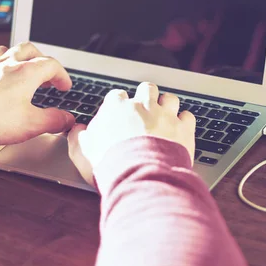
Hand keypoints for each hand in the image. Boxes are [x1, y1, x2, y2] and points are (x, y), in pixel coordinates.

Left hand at [0, 42, 74, 144]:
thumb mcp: (30, 124)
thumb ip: (53, 120)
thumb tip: (67, 119)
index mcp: (27, 73)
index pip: (52, 65)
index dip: (62, 76)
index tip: (64, 87)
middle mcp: (8, 64)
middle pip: (30, 50)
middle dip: (42, 59)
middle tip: (46, 74)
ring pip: (5, 51)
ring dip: (17, 57)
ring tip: (22, 69)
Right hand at [67, 83, 195, 186]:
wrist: (139, 176)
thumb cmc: (109, 164)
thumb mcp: (82, 152)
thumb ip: (78, 137)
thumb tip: (77, 131)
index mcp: (117, 108)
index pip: (117, 96)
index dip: (119, 105)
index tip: (119, 114)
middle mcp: (143, 106)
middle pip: (147, 89)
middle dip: (146, 97)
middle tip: (145, 110)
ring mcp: (165, 115)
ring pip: (170, 99)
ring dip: (168, 106)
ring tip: (165, 117)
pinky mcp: (183, 128)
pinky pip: (188, 116)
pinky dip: (184, 122)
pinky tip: (181, 129)